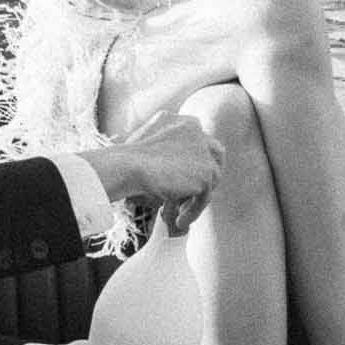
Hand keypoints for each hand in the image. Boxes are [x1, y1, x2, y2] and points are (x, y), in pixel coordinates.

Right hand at [80, 112, 223, 233]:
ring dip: (196, 197)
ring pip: (211, 180)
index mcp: (188, 122)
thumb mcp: (151, 144)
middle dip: (207, 175)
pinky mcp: (206, 174)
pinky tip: (180, 221)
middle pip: (216, 156)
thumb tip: (178, 172)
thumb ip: (170, 148)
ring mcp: (205, 153)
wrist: (128, 165)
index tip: (185, 180)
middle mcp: (200, 133)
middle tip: (192, 196)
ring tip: (179, 213)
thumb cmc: (128, 159)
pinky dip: (193, 211)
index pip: (203, 142)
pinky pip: (204, 198)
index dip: (196, 162)